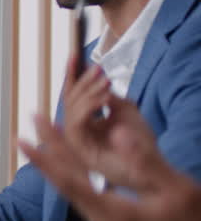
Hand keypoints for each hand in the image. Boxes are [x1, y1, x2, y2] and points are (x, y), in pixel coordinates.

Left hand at [21, 112, 200, 220]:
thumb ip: (145, 162)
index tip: (23, 137)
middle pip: (69, 186)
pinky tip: (77, 169)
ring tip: (48, 140)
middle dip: (50, 154)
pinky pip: (92, 203)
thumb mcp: (179, 191)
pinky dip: (81, 181)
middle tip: (31, 124)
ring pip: (80, 195)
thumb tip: (117, 134)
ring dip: (63, 167)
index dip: (45, 158)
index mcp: (116, 219)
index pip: (70, 183)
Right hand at [59, 53, 164, 189]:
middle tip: (99, 69)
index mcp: (86, 122)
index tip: (75, 55)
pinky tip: (104, 98)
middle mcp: (77, 130)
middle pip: (68, 99)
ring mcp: (77, 141)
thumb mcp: (125, 110)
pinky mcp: (80, 150)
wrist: (152, 165)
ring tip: (106, 83)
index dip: (72, 75)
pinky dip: (88, 107)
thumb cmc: (141, 142)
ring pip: (69, 109)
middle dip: (81, 81)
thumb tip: (96, 81)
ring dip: (87, 93)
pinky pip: (75, 123)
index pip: (73, 95)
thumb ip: (107, 97)